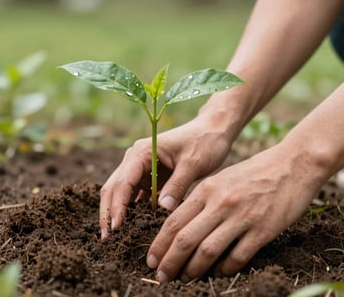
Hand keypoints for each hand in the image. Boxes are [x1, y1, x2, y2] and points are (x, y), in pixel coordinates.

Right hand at [99, 114, 233, 237]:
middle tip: (106, 238)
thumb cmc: (204, 142)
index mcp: (143, 151)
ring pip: (122, 193)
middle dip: (109, 211)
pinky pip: (136, 195)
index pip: (124, 181)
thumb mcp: (193, 162)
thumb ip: (178, 184)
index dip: (117, 205)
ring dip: (117, 212)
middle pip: (115, 187)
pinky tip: (133, 226)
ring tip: (114, 237)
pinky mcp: (150, 176)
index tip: (115, 227)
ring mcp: (141, 168)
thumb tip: (162, 208)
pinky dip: (133, 209)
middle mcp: (136, 158)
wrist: (213, 131)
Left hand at [146, 142, 323, 280]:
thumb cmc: (253, 172)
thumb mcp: (221, 179)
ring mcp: (242, 217)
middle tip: (162, 276)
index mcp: (207, 189)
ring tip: (184, 279)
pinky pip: (237, 257)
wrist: (291, 165)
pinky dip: (224, 269)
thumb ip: (202, 200)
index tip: (152, 259)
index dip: (160, 244)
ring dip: (192, 269)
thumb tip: (184, 227)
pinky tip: (218, 274)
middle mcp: (220, 203)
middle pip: (186, 238)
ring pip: (207, 251)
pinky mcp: (263, 230)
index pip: (174, 221)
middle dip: (169, 261)